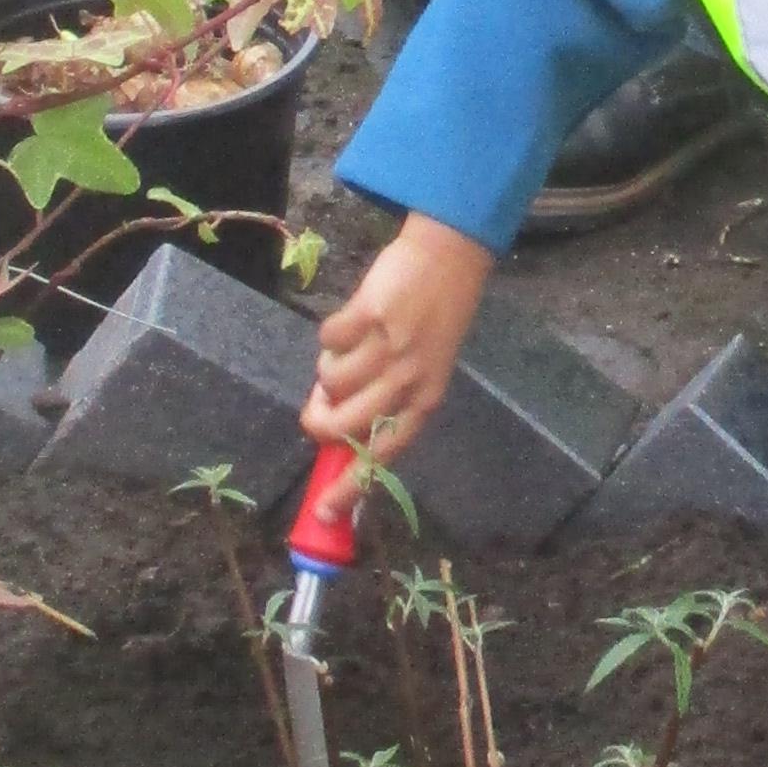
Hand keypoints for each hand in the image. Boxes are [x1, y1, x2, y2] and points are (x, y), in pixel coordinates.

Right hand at [306, 215, 493, 461]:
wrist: (449, 257)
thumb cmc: (435, 317)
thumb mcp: (424, 367)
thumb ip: (385, 397)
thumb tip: (330, 421)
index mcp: (425, 400)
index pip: (384, 455)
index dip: (352, 485)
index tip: (325, 510)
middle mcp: (408, 379)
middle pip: (342, 424)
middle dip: (318, 420)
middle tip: (318, 405)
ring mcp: (388, 347)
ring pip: (330, 380)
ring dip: (328, 368)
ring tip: (349, 349)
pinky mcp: (369, 314)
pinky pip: (327, 339)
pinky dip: (331, 333)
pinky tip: (354, 321)